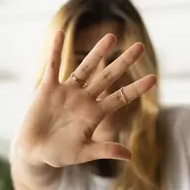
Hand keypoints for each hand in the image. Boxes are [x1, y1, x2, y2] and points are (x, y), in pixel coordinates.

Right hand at [15, 30, 156, 167]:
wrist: (36, 152)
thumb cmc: (60, 154)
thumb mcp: (84, 153)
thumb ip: (105, 150)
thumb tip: (130, 156)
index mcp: (96, 114)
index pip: (121, 98)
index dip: (136, 88)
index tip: (153, 78)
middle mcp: (85, 99)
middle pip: (108, 77)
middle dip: (123, 62)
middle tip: (140, 46)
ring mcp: (67, 92)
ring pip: (85, 68)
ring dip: (98, 52)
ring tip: (111, 37)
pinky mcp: (48, 89)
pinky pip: (53, 66)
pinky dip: (56, 50)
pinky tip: (60, 33)